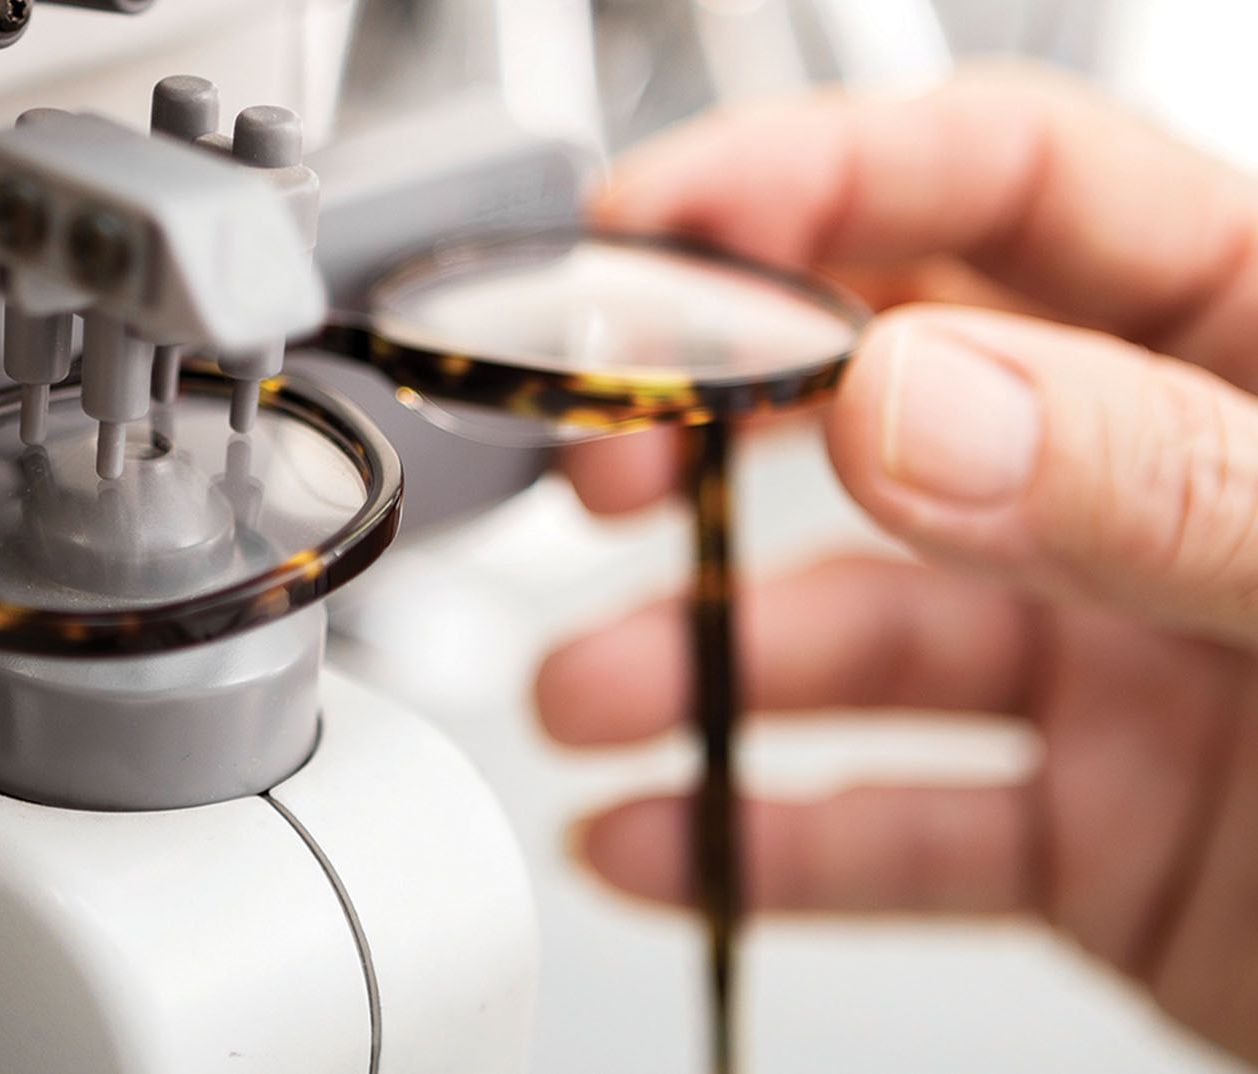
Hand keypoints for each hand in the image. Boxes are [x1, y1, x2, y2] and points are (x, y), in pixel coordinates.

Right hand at [535, 65, 1257, 1062]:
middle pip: (887, 400)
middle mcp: (1174, 485)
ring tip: (596, 701)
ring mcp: (1128, 661)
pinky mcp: (1100, 828)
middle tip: (597, 459)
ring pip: (867, 629)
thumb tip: (900, 401)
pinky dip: (770, 834)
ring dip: (707, 664)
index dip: (811, 181)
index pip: (1010, 191)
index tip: (645, 220)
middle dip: (714, 427)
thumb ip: (1161, 479)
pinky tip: (670, 839)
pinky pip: (902, 816)